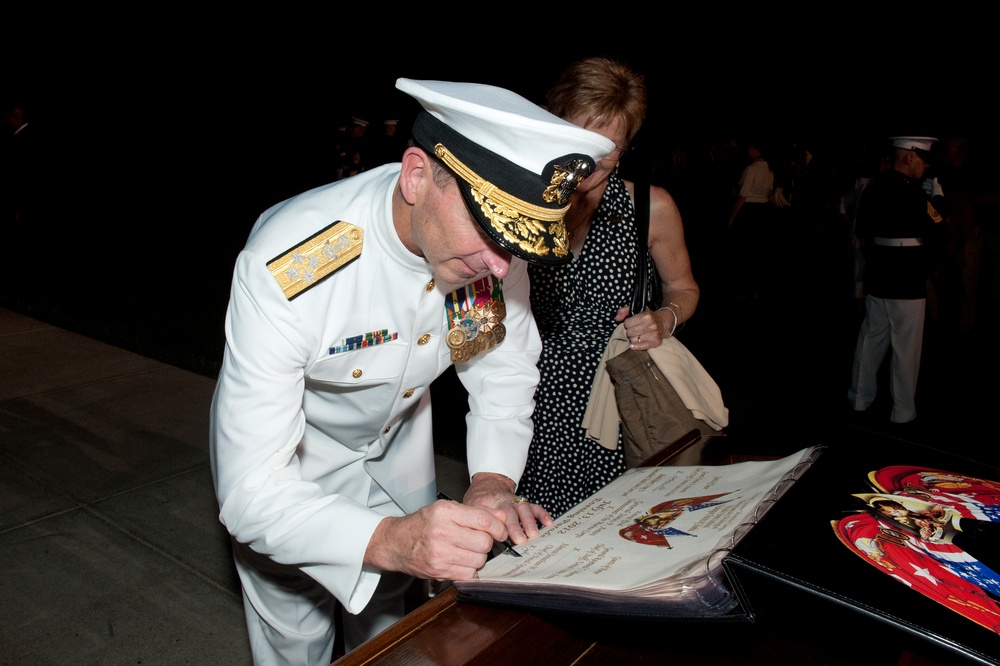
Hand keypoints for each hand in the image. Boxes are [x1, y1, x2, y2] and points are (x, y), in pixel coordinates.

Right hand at [365, 499, 506, 580]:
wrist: (395, 543)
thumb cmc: (422, 524)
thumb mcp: (446, 509)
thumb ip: (476, 513)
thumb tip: (502, 518)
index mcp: (445, 512)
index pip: (483, 520)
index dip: (498, 527)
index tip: (500, 531)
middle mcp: (442, 531)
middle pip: (484, 542)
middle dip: (487, 542)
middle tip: (479, 540)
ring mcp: (440, 553)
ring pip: (479, 560)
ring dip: (478, 557)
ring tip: (466, 550)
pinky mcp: (439, 571)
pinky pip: (468, 574)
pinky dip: (469, 569)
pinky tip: (460, 561)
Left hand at [465, 472, 552, 544]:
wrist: (488, 485)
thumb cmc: (478, 501)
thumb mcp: (469, 509)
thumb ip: (474, 523)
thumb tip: (479, 541)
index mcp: (485, 504)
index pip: (489, 515)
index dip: (495, 526)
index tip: (499, 537)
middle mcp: (501, 502)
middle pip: (508, 513)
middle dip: (515, 527)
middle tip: (520, 540)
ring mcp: (514, 502)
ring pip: (523, 509)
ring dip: (529, 522)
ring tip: (533, 534)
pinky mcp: (523, 503)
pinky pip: (534, 507)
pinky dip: (542, 514)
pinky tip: (548, 523)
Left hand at [622, 308, 666, 349]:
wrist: (664, 322)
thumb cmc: (649, 316)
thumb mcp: (637, 309)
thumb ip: (624, 311)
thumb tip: (617, 318)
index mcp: (646, 316)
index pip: (627, 323)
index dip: (627, 323)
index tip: (631, 323)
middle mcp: (651, 325)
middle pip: (629, 332)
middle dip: (630, 331)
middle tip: (634, 329)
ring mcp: (654, 334)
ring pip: (633, 340)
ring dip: (633, 338)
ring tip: (637, 335)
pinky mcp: (656, 342)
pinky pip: (641, 347)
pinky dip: (636, 346)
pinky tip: (633, 345)